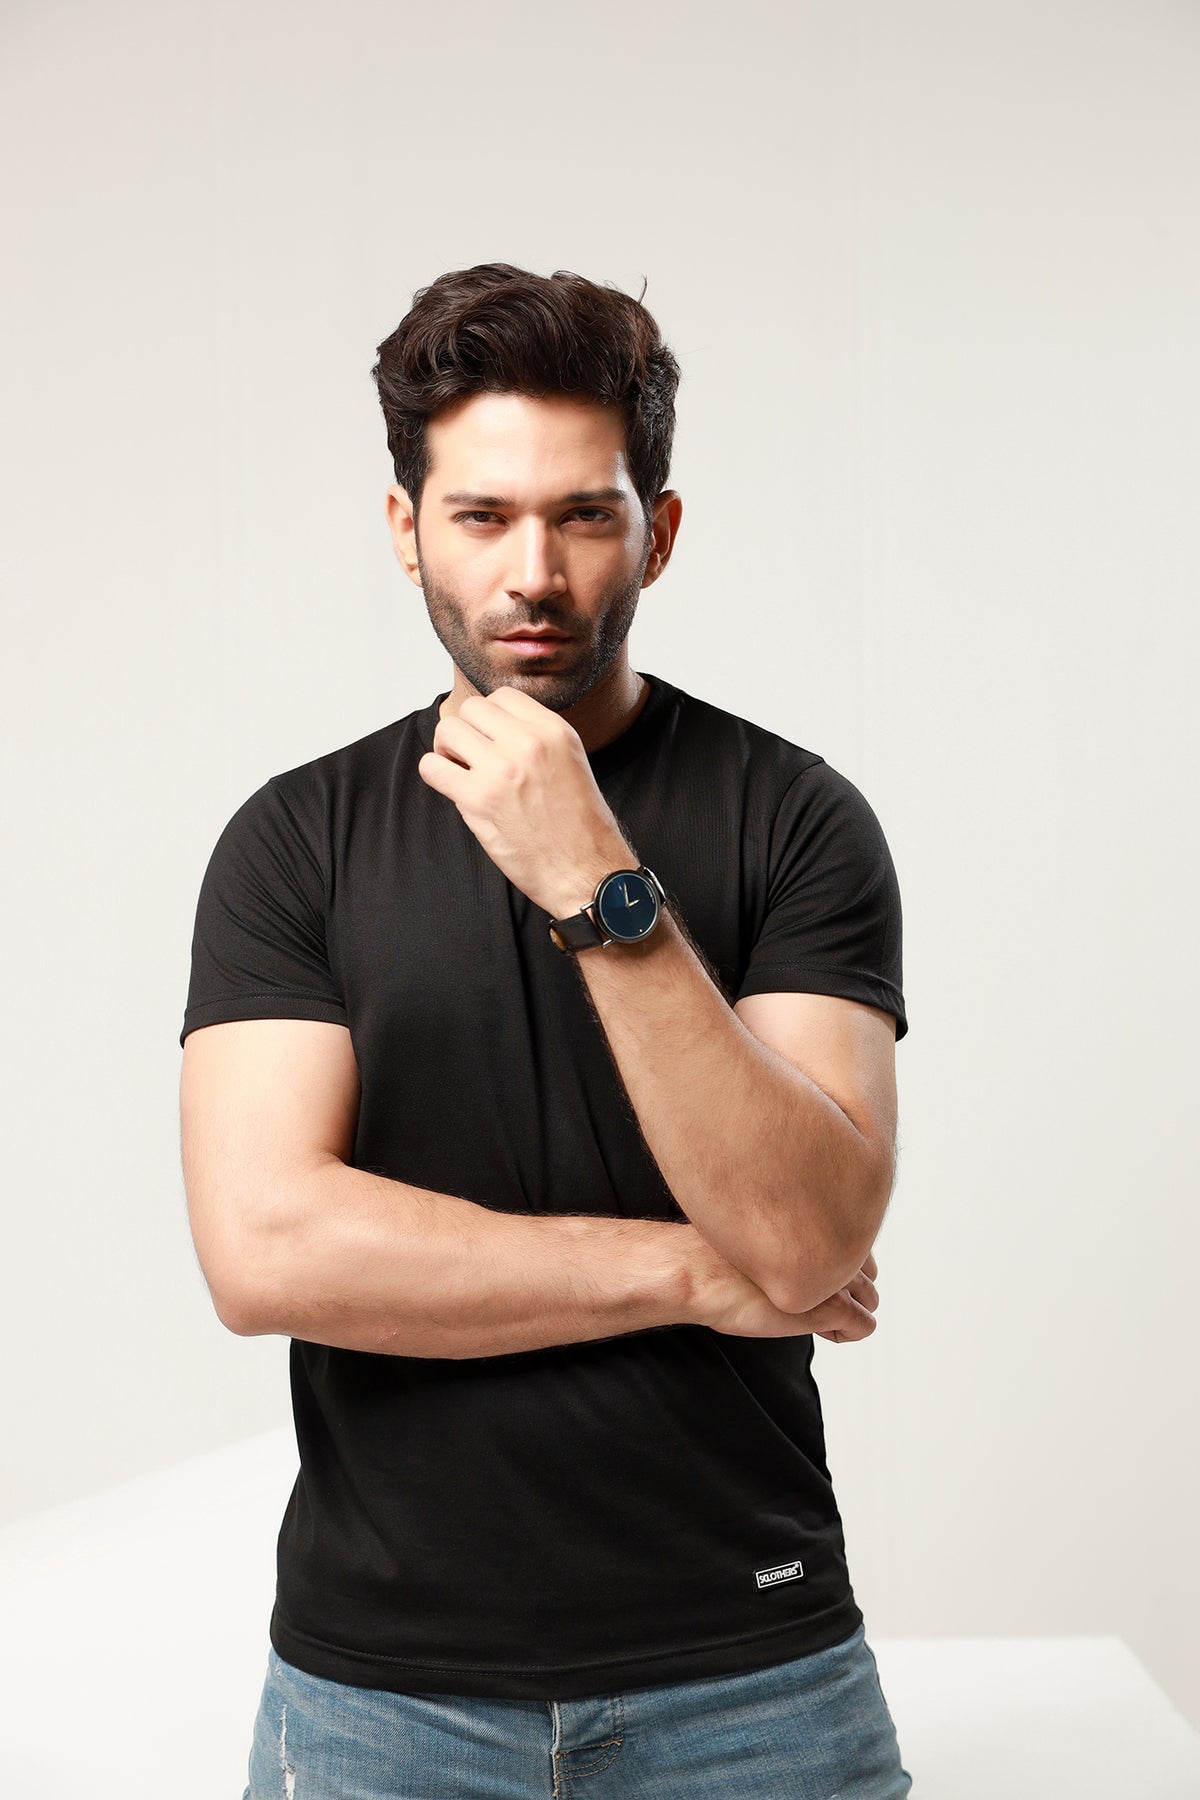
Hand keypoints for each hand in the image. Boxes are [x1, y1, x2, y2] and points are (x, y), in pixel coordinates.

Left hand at [417, 688, 632, 915]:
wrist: (585, 870)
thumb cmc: (579, 826)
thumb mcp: (571, 762)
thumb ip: (536, 739)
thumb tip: (491, 727)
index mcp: (554, 731)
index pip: (503, 696)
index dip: (490, 718)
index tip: (490, 738)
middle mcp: (528, 743)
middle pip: (472, 708)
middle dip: (467, 730)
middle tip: (471, 755)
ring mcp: (502, 769)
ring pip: (448, 731)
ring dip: (447, 749)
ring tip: (460, 770)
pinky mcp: (479, 799)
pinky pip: (432, 767)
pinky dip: (435, 774)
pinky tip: (452, 787)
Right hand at [685, 1229, 879, 1343]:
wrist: (695, 1272)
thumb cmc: (713, 1256)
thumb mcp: (758, 1235)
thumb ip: (787, 1235)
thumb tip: (794, 1252)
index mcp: (815, 1217)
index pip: (852, 1243)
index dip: (831, 1267)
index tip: (805, 1277)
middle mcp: (833, 1242)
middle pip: (866, 1272)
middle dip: (843, 1290)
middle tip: (806, 1300)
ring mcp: (837, 1275)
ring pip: (869, 1299)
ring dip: (844, 1312)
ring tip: (807, 1314)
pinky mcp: (834, 1306)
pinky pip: (863, 1326)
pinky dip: (845, 1333)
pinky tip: (816, 1330)